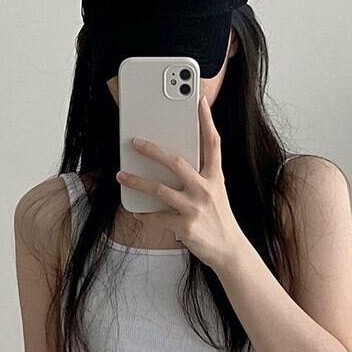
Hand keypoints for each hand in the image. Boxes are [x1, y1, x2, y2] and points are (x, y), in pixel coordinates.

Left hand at [115, 93, 250, 273]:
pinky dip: (144, 214)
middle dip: (153, 150)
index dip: (207, 120)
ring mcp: (195, 208)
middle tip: (135, 142)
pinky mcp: (186, 227)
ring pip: (160, 189)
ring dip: (137, 181)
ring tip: (122, 175)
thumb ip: (200, 177)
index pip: (213, 143)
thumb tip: (173, 163)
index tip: (199, 101)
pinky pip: (158, 217)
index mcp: (215, 178)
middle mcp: (206, 189)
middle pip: (177, 162)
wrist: (229, 250)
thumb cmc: (218, 219)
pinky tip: (135, 210)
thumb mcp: (216, 193)